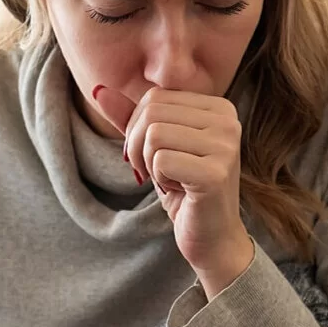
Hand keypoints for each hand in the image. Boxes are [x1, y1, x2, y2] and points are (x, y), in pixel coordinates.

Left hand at [93, 85, 253, 294]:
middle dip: (139, 147)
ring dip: (149, 165)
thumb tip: (99, 90)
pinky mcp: (215, 173)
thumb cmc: (184, 189)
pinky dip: (159, 180)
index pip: (154, 98)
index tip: (153, 156)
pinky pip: (160, 161)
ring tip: (170, 180)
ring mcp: (225, 146)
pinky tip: (180, 191)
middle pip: (152, 114)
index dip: (138, 129)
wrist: (211, 236)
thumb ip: (131, 118)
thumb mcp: (155, 147)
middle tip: (154, 172)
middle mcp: (228, 121)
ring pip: (154, 136)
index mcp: (219, 107)